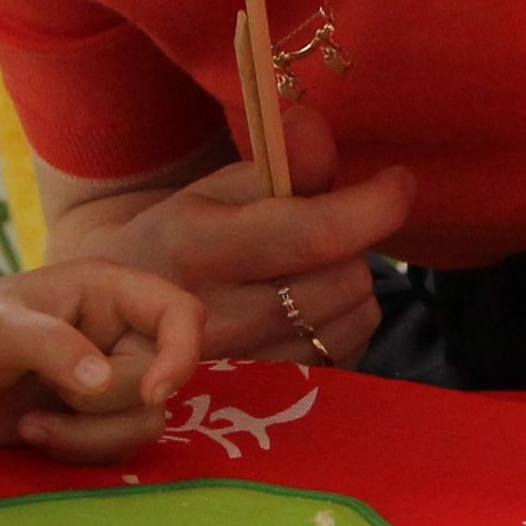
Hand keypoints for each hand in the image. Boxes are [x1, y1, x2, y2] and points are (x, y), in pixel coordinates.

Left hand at [0, 260, 203, 462]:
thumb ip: (52, 346)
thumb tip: (103, 382)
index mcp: (107, 291)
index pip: (181, 313)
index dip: (182, 353)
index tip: (150, 392)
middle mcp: (119, 332)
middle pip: (159, 380)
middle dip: (103, 404)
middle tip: (50, 395)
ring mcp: (108, 379)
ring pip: (144, 422)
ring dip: (89, 435)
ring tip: (32, 424)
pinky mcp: (92, 420)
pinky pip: (118, 447)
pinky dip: (78, 449)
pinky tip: (32, 432)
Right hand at [65, 108, 413, 362]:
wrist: (125, 323)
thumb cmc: (182, 241)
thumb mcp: (214, 190)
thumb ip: (278, 161)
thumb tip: (313, 123)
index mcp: (197, 246)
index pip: (311, 233)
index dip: (372, 207)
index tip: (400, 181)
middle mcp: (215, 316)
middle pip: (345, 276)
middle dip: (352, 245)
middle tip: (325, 233)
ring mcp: (241, 370)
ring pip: (354, 318)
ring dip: (350, 287)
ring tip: (310, 273)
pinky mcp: (267, 402)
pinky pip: (348, 356)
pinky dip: (343, 327)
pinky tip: (307, 313)